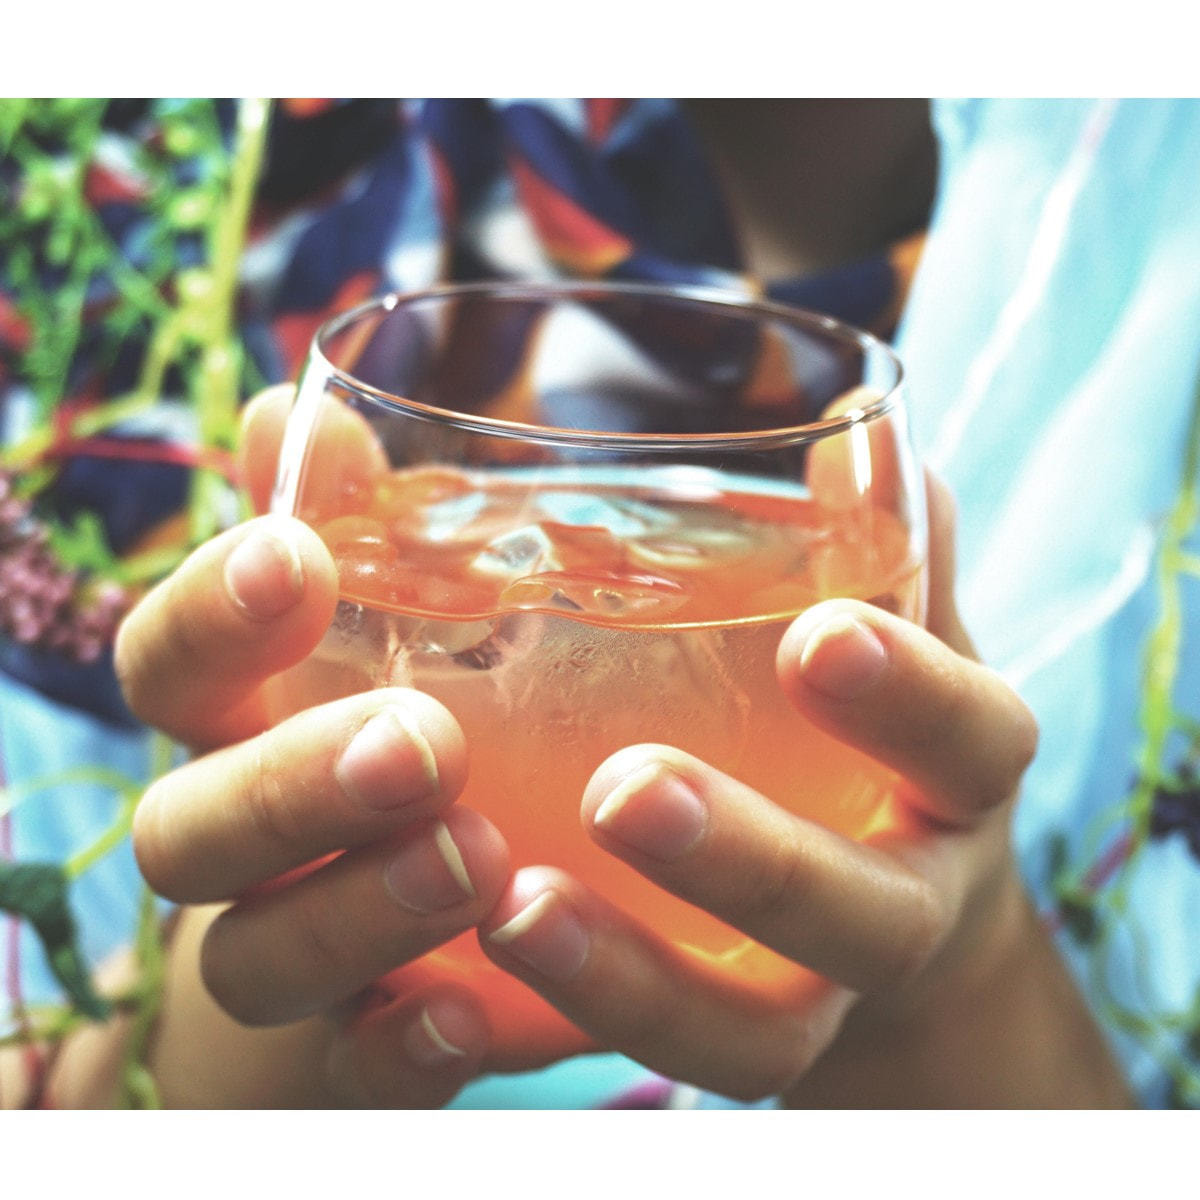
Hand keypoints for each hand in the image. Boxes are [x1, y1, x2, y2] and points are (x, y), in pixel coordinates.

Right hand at [114, 388, 587, 1107]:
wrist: (369, 954)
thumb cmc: (371, 755)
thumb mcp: (367, 637)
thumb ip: (338, 531)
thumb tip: (296, 404)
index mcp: (237, 726)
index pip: (172, 662)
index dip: (212, 613)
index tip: (290, 559)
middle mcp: (236, 845)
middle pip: (193, 826)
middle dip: (294, 782)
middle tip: (420, 741)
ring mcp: (282, 958)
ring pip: (259, 954)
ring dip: (356, 908)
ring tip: (474, 857)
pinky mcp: (346, 1057)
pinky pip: (349, 1070)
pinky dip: (399, 1047)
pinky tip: (465, 1018)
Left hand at [474, 475, 1128, 1105]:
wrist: (878, 909)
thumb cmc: (866, 734)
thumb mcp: (893, 632)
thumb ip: (876, 539)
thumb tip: (849, 426)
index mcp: (950, 777)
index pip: (970, 738)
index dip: (911, 697)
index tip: (820, 637)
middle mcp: (898, 899)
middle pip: (861, 913)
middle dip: (752, 859)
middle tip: (623, 788)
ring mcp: (814, 992)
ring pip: (753, 1034)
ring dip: (632, 982)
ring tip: (511, 909)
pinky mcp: (722, 1041)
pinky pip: (651, 1068)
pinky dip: (558, 1036)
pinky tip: (453, 989)